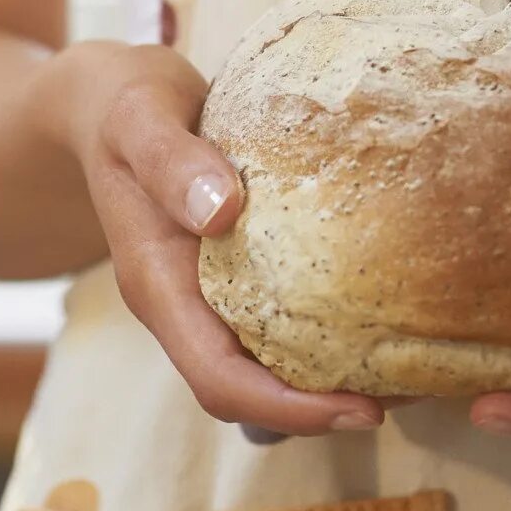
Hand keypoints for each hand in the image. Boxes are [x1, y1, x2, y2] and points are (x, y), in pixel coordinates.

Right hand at [42, 41, 390, 437]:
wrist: (101, 102)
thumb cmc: (123, 106)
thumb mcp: (139, 117)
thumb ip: (171, 161)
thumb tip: (220, 212)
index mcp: (157, 285)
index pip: (219, 378)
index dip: (289, 407)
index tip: (361, 408)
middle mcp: (181, 304)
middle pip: (248, 391)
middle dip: (322, 408)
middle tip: (409, 392)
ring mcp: (203, 293)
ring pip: (264, 366)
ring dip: (327, 380)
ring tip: (407, 368)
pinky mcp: (229, 272)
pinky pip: (276, 322)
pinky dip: (323, 335)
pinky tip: (377, 315)